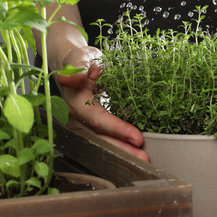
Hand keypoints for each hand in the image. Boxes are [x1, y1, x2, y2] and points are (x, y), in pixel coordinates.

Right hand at [55, 46, 148, 161]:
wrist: (74, 66)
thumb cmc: (80, 62)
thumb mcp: (80, 58)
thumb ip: (77, 65)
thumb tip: (73, 77)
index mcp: (75, 102)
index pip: (97, 119)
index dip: (117, 129)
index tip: (137, 137)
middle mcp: (77, 118)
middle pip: (100, 138)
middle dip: (122, 150)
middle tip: (143, 157)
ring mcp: (83, 125)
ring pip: (102, 142)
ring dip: (122, 152)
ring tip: (142, 158)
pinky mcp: (91, 127)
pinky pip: (105, 139)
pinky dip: (120, 146)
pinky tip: (135, 151)